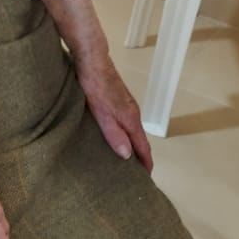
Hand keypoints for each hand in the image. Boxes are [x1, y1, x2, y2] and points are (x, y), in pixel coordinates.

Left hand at [76, 56, 152, 172]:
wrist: (92, 60)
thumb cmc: (96, 86)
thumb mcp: (102, 114)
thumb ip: (114, 134)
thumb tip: (128, 156)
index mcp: (131, 119)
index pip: (143, 146)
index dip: (146, 163)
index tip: (146, 178)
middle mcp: (132, 112)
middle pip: (140, 139)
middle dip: (140, 156)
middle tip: (134, 174)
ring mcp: (125, 104)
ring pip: (132, 130)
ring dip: (132, 144)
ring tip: (124, 158)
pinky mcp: (117, 99)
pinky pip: (125, 121)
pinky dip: (124, 133)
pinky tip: (114, 135)